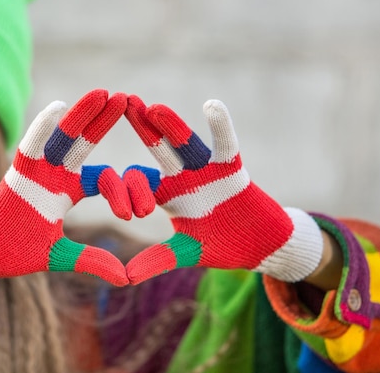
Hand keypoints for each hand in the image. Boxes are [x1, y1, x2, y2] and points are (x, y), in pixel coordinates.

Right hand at [0, 89, 131, 291]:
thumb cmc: (14, 250)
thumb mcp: (59, 256)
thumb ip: (91, 260)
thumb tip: (124, 278)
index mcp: (66, 191)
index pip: (103, 178)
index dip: (124, 190)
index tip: (142, 212)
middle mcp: (54, 176)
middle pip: (83, 143)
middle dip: (103, 120)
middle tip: (126, 97)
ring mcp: (35, 173)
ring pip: (61, 139)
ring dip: (82, 116)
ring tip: (103, 93)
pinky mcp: (16, 176)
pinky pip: (30, 148)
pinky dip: (41, 129)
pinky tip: (57, 108)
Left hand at [122, 95, 322, 284]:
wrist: (260, 245)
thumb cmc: (221, 244)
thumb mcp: (186, 253)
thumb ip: (158, 260)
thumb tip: (126, 278)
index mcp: (166, 193)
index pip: (138, 181)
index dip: (126, 191)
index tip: (126, 213)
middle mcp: (182, 176)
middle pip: (156, 148)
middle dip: (140, 127)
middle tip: (120, 102)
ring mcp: (207, 171)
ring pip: (185, 144)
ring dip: (170, 126)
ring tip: (152, 108)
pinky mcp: (233, 170)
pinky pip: (226, 146)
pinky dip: (221, 128)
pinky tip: (212, 105)